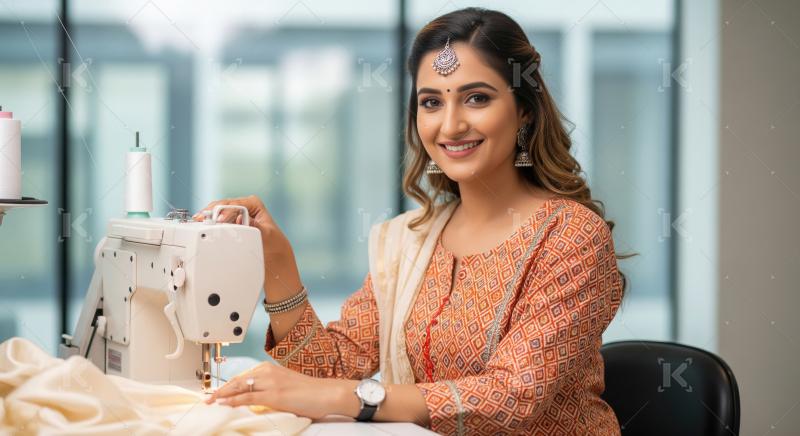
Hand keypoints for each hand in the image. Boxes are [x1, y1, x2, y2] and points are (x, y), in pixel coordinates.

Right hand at [193, 195, 288, 257]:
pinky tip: (199, 224)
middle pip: (223, 204)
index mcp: (253, 203)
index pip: (236, 204)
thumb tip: (241, 220)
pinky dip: (207, 220)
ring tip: (197, 220)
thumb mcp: (267, 234)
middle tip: (202, 218)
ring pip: (216, 209)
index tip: (220, 219)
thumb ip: (255, 227)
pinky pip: (214, 217)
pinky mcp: (227, 220)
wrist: (270, 250)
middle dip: (212, 211)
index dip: (226, 211)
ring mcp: (233, 212)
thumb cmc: (271, 240)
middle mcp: (242, 205)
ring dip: (207, 215)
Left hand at [205, 362, 357, 419]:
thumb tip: (255, 397)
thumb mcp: (285, 385)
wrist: (327, 393)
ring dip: (223, 395)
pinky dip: (235, 400)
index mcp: (270, 368)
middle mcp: (268, 372)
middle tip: (207, 398)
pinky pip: (249, 397)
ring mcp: (271, 383)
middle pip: (237, 380)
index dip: (227, 385)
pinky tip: (225, 403)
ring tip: (211, 401)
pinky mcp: (275, 395)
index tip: (216, 392)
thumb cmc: (310, 392)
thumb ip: (269, 388)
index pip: (242, 376)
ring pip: (240, 387)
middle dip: (220, 390)